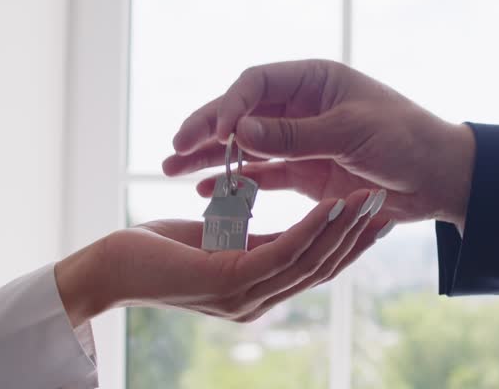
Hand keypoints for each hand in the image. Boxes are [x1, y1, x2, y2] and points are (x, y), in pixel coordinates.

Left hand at [54, 189, 388, 326]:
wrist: (110, 265)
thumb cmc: (159, 248)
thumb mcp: (220, 240)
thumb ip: (253, 239)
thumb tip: (279, 227)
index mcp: (258, 291)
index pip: (315, 269)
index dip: (349, 244)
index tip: (376, 217)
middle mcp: (258, 301)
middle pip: (323, 268)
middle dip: (358, 237)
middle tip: (389, 204)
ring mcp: (246, 297)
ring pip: (311, 260)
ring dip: (345, 228)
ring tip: (369, 198)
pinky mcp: (230, 283)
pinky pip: (285, 250)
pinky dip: (314, 226)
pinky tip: (334, 203)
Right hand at [163, 59, 475, 227]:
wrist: (440, 178)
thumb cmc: (405, 140)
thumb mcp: (352, 133)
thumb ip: (296, 135)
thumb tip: (238, 129)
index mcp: (315, 81)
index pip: (257, 84)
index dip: (230, 106)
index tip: (214, 134)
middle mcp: (302, 106)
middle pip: (243, 113)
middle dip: (207, 129)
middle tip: (173, 149)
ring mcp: (302, 140)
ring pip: (246, 145)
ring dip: (212, 157)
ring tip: (172, 169)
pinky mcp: (306, 172)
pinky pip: (263, 175)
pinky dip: (237, 182)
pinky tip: (206, 192)